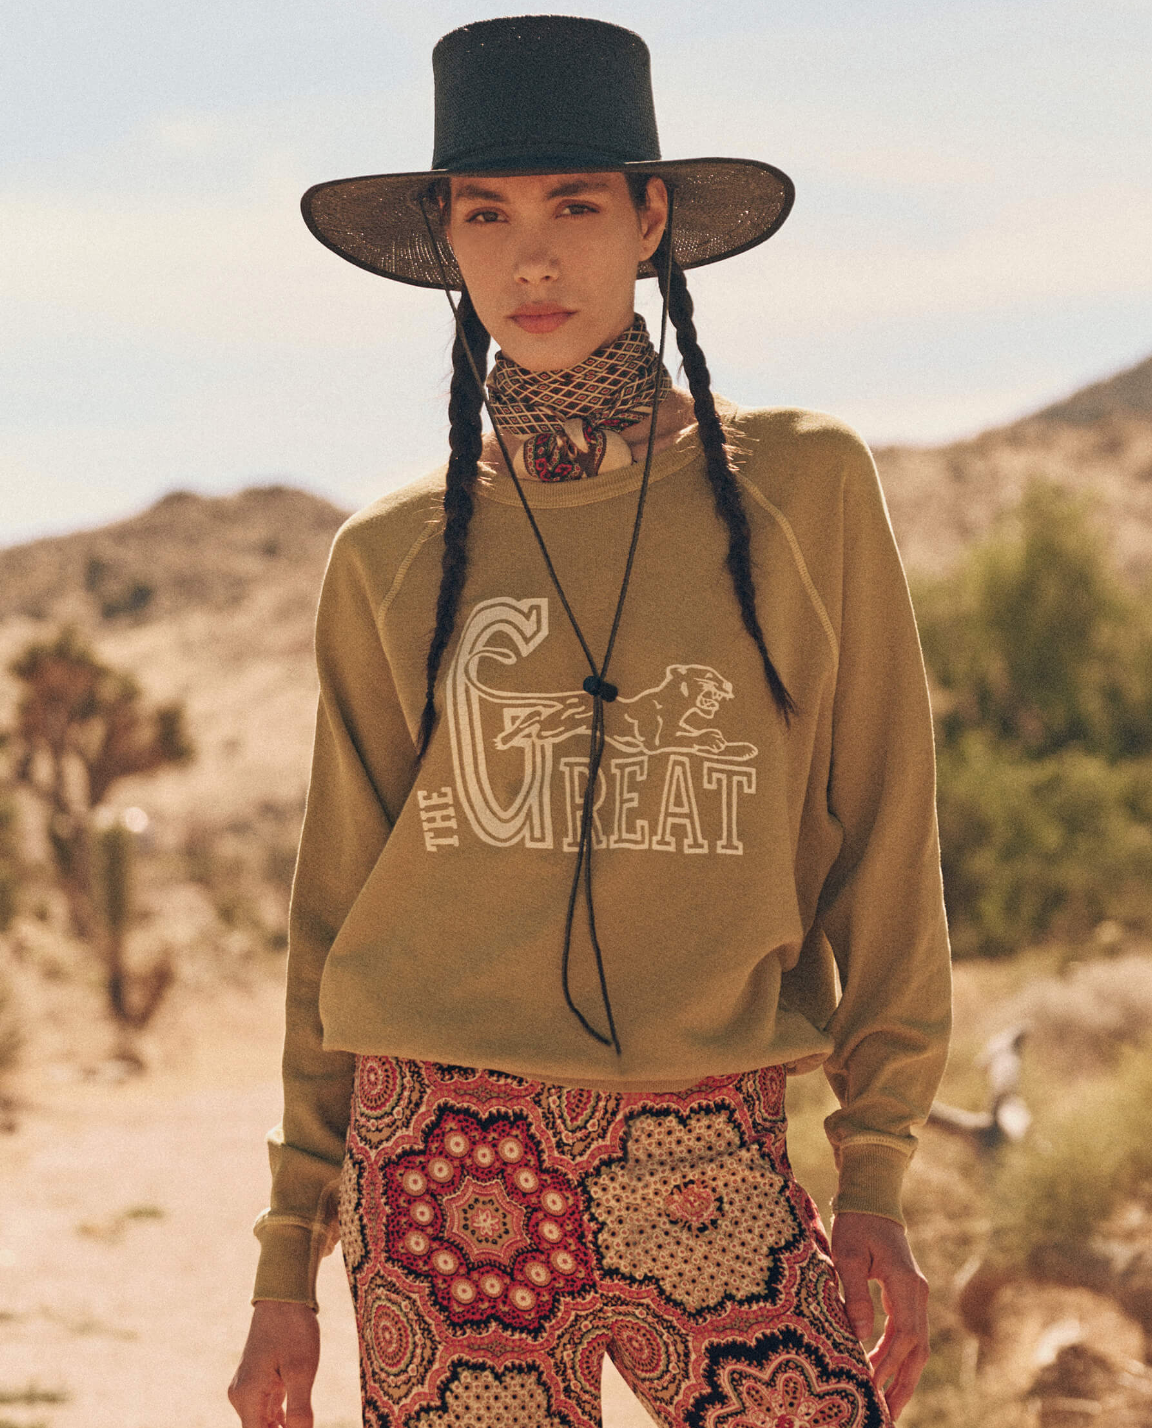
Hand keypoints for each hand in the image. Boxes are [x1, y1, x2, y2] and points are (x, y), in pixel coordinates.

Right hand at [228, 1299, 319, 1427]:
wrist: (284, 1296)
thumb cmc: (293, 1329)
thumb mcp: (301, 1371)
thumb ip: (299, 1411)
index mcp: (247, 1397)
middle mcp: (241, 1396)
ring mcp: (248, 1388)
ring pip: (262, 1423)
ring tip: (302, 1423)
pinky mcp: (257, 1381)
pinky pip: (266, 1410)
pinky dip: (280, 1421)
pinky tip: (297, 1423)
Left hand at [829, 1211, 928, 1421]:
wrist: (872, 1200)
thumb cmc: (855, 1225)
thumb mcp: (848, 1255)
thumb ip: (855, 1294)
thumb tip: (858, 1336)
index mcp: (906, 1283)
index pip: (903, 1335)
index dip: (888, 1365)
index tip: (871, 1387)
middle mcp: (918, 1293)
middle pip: (918, 1349)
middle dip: (904, 1384)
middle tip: (887, 1414)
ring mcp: (916, 1295)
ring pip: (917, 1345)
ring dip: (903, 1376)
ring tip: (887, 1404)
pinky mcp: (908, 1295)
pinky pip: (908, 1334)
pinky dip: (898, 1357)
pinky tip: (881, 1371)